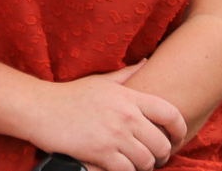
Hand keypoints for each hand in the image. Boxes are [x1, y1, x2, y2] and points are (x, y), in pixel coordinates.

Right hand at [23, 61, 187, 170]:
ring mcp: (114, 136)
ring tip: (139, 165)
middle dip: (162, 155)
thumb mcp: (102, 81)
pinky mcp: (100, 153)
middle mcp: (126, 116)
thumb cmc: (70, 95)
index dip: (180, 129)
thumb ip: (127, 73)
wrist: (40, 108)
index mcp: (129, 97)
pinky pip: (126, 170)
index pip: (170, 113)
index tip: (177, 138)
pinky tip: (122, 168)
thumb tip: (146, 62)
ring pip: (146, 161)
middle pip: (161, 143)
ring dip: (145, 167)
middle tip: (156, 158)